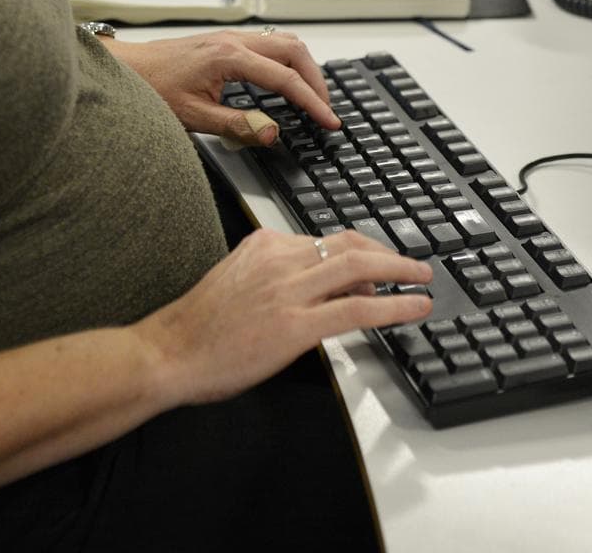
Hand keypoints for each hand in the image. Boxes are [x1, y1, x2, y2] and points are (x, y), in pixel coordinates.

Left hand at [99, 30, 341, 146]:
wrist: (127, 69)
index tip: (329, 120)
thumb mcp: (193, 116)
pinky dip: (288, 61)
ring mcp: (231, 37)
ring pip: (285, 42)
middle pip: (295, 51)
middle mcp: (234, 40)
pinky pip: (270, 43)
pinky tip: (288, 81)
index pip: (285, 79)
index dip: (312, 102)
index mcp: (228, 57)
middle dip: (317, 81)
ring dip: (305, 67)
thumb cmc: (151, 89)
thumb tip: (272, 133)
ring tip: (313, 96)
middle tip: (326, 110)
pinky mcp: (226, 41)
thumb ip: (236, 126)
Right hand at [132, 229, 431, 406]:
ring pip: (360, 267)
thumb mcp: (236, 281)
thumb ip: (275, 275)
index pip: (325, 238)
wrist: (168, 352)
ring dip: (401, 271)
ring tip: (423, 280)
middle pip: (350, 243)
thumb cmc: (196, 327)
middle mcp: (279, 260)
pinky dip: (394, 305)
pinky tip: (415, 308)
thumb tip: (322, 286)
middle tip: (414, 264)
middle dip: (389, 252)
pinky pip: (357, 308)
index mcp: (263, 245)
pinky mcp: (295, 325)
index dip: (360, 251)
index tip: (378, 264)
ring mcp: (289, 291)